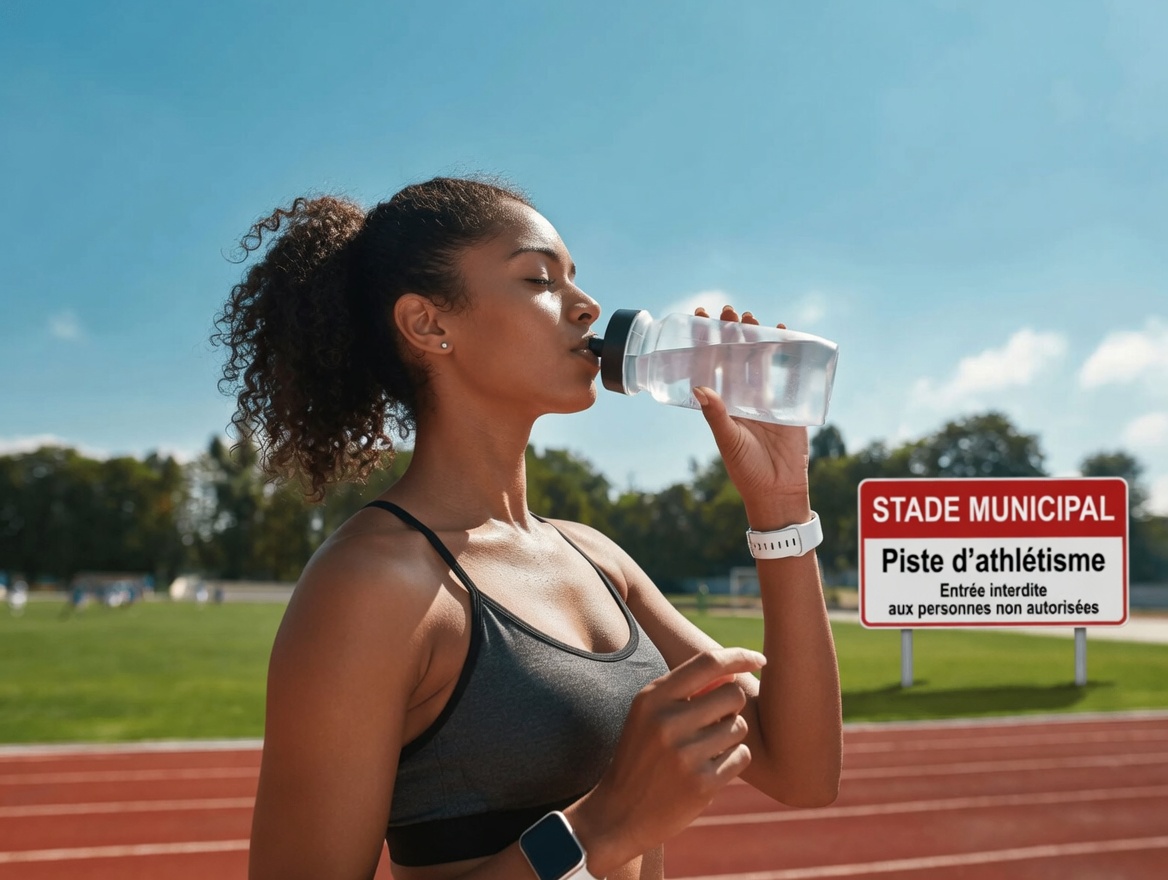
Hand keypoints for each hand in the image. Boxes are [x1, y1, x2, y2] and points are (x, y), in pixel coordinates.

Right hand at [569, 648, 765, 872]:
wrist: (619, 813)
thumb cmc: (640, 756)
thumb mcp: (647, 715)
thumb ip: (684, 690)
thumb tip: (733, 672)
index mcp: (653, 698)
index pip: (708, 662)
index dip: (740, 656)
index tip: (759, 659)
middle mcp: (668, 722)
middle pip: (733, 694)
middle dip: (732, 706)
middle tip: (714, 722)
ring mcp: (685, 754)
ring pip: (739, 727)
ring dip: (730, 736)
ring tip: (706, 749)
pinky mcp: (703, 783)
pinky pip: (741, 756)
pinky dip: (733, 761)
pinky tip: (710, 769)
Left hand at [691, 305, 810, 505]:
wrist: (779, 489)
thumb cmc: (746, 469)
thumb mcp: (728, 440)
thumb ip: (715, 415)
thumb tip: (698, 387)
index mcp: (723, 404)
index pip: (711, 366)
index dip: (706, 343)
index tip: (699, 320)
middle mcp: (742, 397)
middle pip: (736, 357)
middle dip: (731, 333)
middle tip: (726, 310)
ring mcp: (766, 398)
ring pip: (760, 360)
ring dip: (755, 337)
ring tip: (749, 316)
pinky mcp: (789, 403)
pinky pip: (787, 372)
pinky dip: (787, 352)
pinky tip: (783, 332)